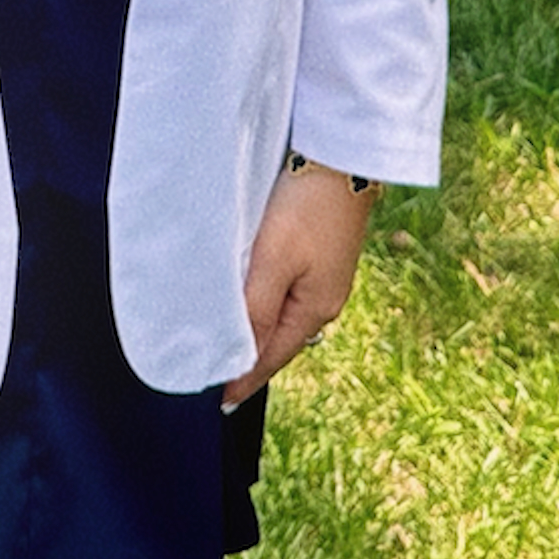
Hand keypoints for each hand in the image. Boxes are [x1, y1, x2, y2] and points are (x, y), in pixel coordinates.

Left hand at [223, 165, 375, 409]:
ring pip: (282, 314)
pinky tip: (251, 299)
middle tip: (216, 374)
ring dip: (257, 328)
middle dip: (250, 358)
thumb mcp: (274, 259)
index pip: (271, 357)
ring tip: (229, 343)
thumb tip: (241, 359)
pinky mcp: (320, 254)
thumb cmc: (307, 206)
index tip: (220, 402)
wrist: (342, 155)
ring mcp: (325, 277)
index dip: (244, 378)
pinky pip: (287, 290)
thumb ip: (255, 309)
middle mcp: (324, 299)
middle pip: (278, 339)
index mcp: (315, 308)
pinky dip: (266, 302)